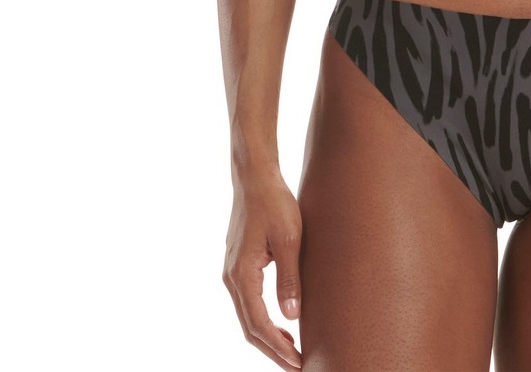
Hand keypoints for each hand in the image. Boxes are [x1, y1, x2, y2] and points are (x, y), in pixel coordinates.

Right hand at [223, 173, 303, 368]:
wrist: (255, 178)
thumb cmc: (275, 204)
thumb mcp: (290, 239)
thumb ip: (290, 278)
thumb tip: (291, 316)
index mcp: (242, 275)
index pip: (258, 324)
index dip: (277, 347)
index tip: (298, 362)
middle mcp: (232, 278)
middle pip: (249, 327)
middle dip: (272, 350)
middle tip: (297, 365)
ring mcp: (232, 271)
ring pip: (247, 316)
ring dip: (267, 336)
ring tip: (292, 349)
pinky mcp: (238, 265)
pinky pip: (248, 301)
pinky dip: (262, 318)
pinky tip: (281, 321)